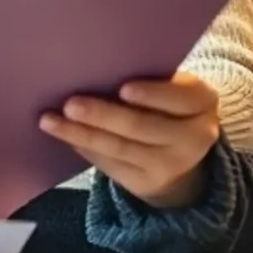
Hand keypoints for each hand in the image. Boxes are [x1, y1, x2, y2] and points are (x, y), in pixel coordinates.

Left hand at [39, 75, 219, 210]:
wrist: (182, 153)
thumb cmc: (166, 105)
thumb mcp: (171, 89)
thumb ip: (148, 79)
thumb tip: (95, 69)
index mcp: (202, 103)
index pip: (181, 97)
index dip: (153, 94)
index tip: (122, 88)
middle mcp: (194, 137)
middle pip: (143, 126)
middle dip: (103, 116)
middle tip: (69, 104)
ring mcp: (171, 165)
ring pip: (121, 148)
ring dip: (81, 134)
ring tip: (50, 121)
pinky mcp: (147, 183)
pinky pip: (111, 166)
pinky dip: (86, 150)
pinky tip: (66, 138)